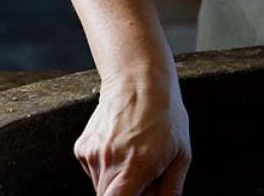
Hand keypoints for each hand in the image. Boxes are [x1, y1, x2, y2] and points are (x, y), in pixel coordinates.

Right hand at [74, 67, 191, 195]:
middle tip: (144, 174)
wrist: (138, 79)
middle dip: (127, 193)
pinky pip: (93, 170)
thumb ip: (171, 189)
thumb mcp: (181, 153)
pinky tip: (120, 146)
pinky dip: (106, 167)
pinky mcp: (82, 148)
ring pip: (101, 186)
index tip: (137, 193)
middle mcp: (109, 163)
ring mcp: (92, 155)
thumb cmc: (166, 114)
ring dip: (116, 181)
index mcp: (135, 167)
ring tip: (134, 155)